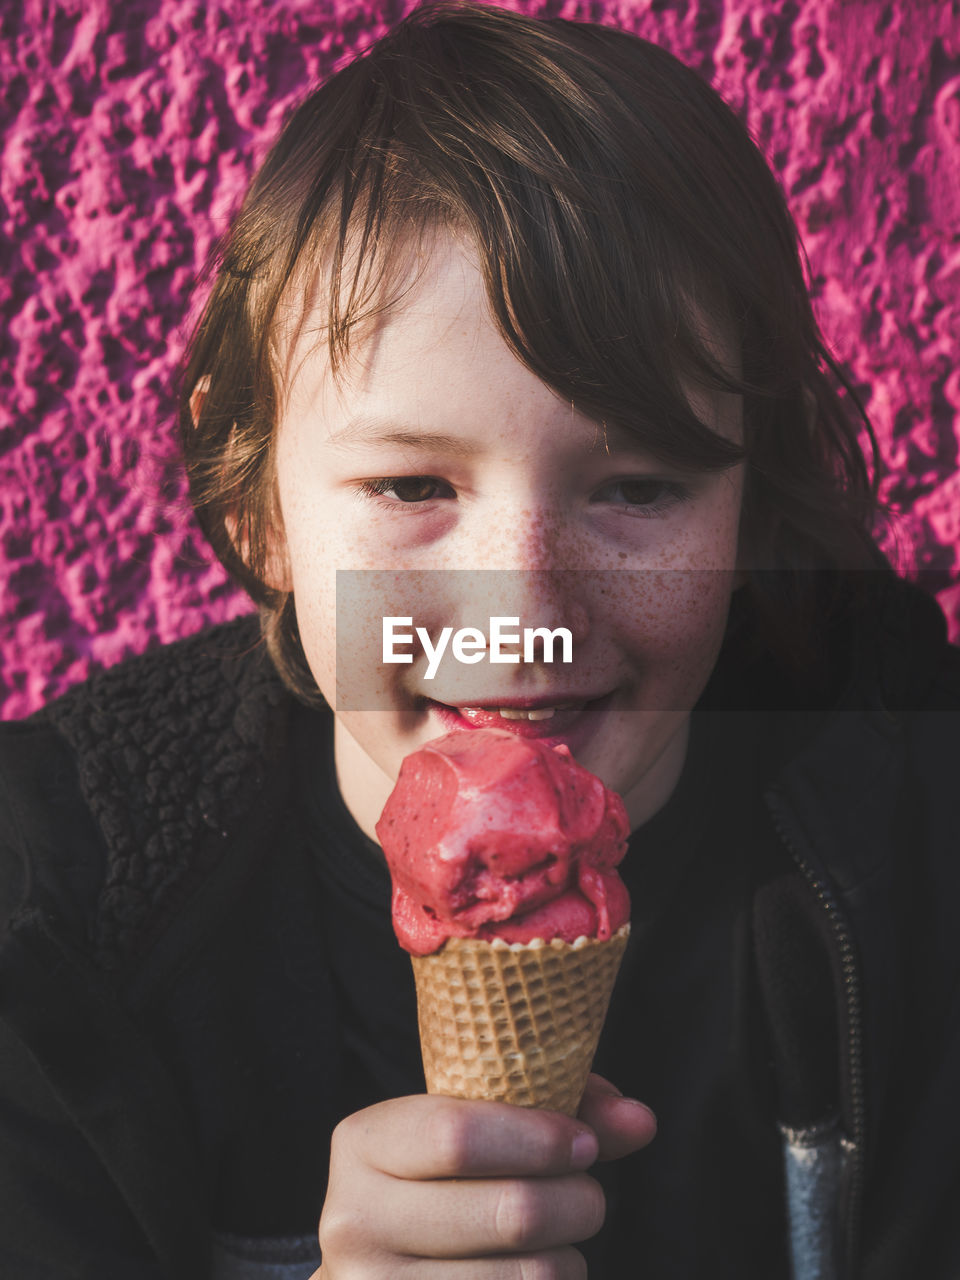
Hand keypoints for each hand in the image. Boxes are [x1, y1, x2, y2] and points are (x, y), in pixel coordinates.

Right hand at [313, 1074, 655, 1277]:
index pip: (456, 1136)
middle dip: (576, 1201)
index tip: (583, 1143)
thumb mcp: (479, 1124)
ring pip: (528, 1277)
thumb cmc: (445, 1179)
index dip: (538, 1138)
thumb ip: (559, 1107)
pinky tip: (536, 1274)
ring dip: (569, 1257)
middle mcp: (353, 1222)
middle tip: (588, 1196)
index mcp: (362, 1145)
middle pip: (509, 1212)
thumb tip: (640, 1120)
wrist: (381, 1261)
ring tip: (562, 1240)